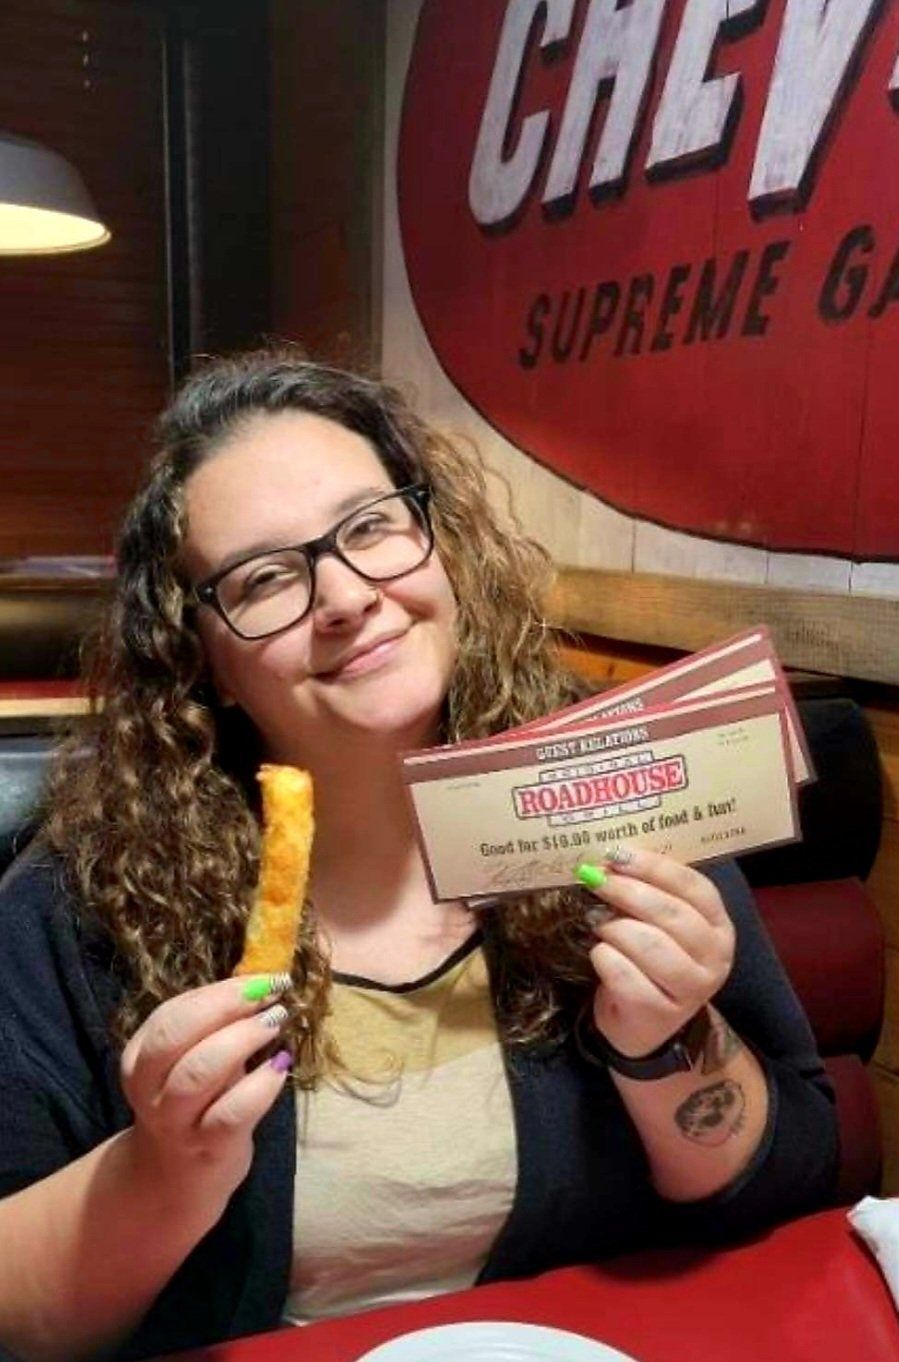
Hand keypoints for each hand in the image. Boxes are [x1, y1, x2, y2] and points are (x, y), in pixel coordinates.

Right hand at [120, 975, 292, 1214]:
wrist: (175, 1178)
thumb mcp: (190, 1060)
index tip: (263, 978)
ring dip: (243, 1039)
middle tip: (272, 995)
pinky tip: (280, 1065)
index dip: (220, 991)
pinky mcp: (208, 1148)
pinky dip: (260, 1084)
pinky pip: (232, 1112)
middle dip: (227, 1007)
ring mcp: (176, 1122)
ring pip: (199, 1072)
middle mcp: (150, 1089)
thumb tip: (260, 980)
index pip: (171, 1013)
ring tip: (276, 1020)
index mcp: (141, 1058)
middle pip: (176, 1036)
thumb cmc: (193, 1104)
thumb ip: (214, 1025)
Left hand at [580, 848, 734, 1058]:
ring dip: (614, 927)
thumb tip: (611, 860)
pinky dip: (604, 957)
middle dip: (627, 891)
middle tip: (596, 880)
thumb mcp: (660, 925)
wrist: (643, 1025)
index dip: (655, 867)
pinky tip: (600, 955)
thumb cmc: (650, 963)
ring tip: (599, 924)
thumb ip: (648, 892)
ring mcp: (691, 989)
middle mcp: (715, 958)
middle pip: (671, 914)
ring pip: (649, 943)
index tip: (618, 855)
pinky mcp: (660, 1012)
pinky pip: (624, 974)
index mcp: (719, 926)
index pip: (694, 887)